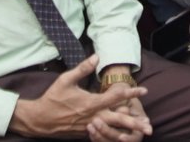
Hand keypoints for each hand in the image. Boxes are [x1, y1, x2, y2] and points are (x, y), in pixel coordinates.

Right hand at [9, 56, 148, 138]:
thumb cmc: (53, 97)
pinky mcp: (85, 133)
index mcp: (90, 102)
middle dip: (135, 122)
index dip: (131, 93)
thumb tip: (96, 56)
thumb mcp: (66, 79)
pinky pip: (103, 135)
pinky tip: (122, 137)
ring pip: (112, 130)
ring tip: (140, 133)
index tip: (144, 90)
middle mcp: (93, 116)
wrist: (40, 120)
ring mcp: (90, 127)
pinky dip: (113, 136)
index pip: (115, 97)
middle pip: (119, 120)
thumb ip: (83, 68)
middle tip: (149, 125)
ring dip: (127, 131)